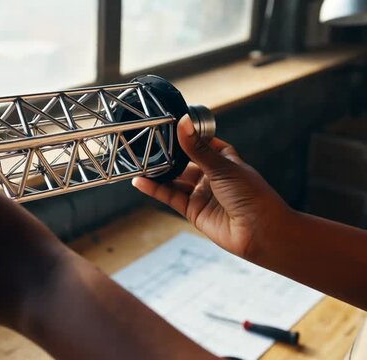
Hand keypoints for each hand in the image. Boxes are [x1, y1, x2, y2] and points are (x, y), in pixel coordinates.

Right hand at [132, 116, 293, 259]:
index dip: (185, 135)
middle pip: (184, 161)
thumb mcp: (222, 167)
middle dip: (167, 154)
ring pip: (175, 179)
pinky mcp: (193, 210)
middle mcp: (212, 175)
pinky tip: (141, 181)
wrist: (260, 232)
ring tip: (138, 162)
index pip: (200, 142)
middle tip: (146, 143)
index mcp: (224, 159)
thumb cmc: (252, 195)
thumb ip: (197, 148)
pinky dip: (155, 189)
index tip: (165, 125)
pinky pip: (170, 196)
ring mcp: (201, 193)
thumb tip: (183, 123)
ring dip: (158, 172)